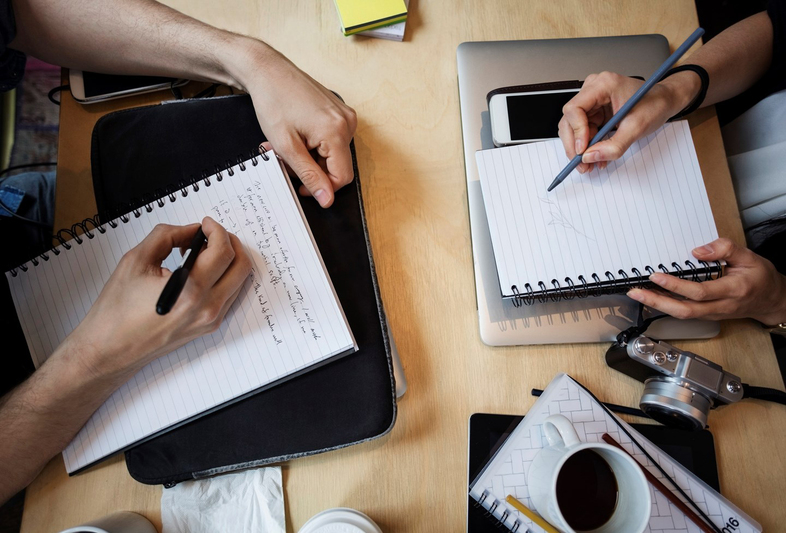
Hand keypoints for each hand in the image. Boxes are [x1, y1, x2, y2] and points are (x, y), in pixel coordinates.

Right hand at [66, 217, 251, 377]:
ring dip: (228, 259)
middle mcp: (206, 308)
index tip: (205, 224)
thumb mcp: (136, 260)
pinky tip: (201, 270)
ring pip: (239, 281)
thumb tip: (192, 230)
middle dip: (229, 242)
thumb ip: (168, 236)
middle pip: (241, 265)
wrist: (110, 349)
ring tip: (202, 251)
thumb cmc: (116, 311)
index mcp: (190, 291)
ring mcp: (210, 320)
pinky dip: (223, 277)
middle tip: (210, 234)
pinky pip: (229, 295)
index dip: (216, 230)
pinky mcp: (208, 327)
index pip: (223, 252)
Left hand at [228, 42, 356, 207]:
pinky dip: (315, 144)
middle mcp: (347, 122)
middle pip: (337, 165)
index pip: (343, 177)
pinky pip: (332, 139)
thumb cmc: (274, 101)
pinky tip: (297, 135)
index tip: (301, 186)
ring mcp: (345, 115)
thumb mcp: (286, 146)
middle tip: (285, 159)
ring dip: (311, 156)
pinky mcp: (339, 111)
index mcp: (336, 131)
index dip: (322, 188)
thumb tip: (327, 199)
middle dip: (312, 169)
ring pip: (333, 154)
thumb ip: (310, 175)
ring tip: (288, 144)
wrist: (268, 70)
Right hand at [558, 71, 699, 173]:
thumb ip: (613, 145)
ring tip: (590, 163)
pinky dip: (589, 146)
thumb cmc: (655, 104)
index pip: (574, 108)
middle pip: (570, 120)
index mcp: (603, 85)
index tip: (583, 150)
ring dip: (580, 148)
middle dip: (575, 144)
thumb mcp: (636, 127)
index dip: (576, 131)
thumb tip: (590, 157)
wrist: (665, 101)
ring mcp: (592, 101)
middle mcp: (593, 90)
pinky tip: (597, 156)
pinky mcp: (595, 111)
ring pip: (574, 128)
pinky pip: (584, 131)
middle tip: (581, 163)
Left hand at [627, 238, 785, 323]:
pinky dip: (666, 306)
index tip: (656, 275)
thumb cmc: (760, 278)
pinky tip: (653, 297)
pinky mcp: (708, 315)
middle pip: (685, 310)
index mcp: (733, 290)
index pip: (699, 291)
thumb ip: (725, 249)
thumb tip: (698, 251)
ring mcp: (713, 314)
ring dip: (658, 305)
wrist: (771, 299)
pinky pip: (685, 313)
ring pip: (682, 314)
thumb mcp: (749, 256)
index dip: (676, 285)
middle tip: (636, 292)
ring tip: (638, 294)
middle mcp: (721, 306)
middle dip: (657, 301)